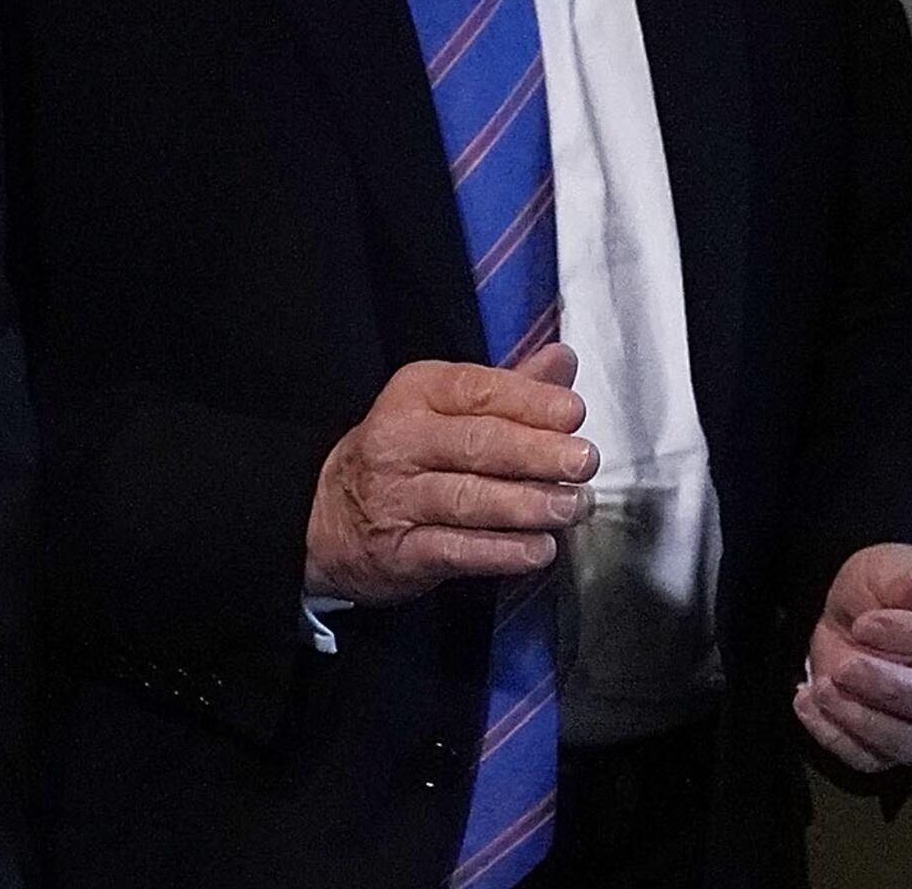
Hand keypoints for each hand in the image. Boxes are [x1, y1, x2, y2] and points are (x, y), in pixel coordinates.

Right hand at [302, 344, 594, 606]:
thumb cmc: (407, 454)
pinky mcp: (398, 551)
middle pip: (477, 444)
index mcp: (416, 394)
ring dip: (526, 504)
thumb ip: (510, 387)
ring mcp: (396, 498)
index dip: (529, 401)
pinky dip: (499, 552)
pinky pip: (455, 550)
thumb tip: (564, 360)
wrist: (327, 517)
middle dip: (537, 453)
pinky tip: (537, 550)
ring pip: (468, 499)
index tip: (574, 413)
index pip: (477, 390)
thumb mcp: (446, 409)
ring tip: (571, 507)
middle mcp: (400, 440)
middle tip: (583, 461)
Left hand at [792, 543, 911, 773]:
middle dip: (887, 686)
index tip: (867, 623)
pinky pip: (874, 759)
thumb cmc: (894, 589)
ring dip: (861, 720)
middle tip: (844, 666)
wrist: (865, 613)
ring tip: (822, 687)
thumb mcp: (898, 568)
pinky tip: (807, 702)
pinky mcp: (903, 746)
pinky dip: (835, 736)